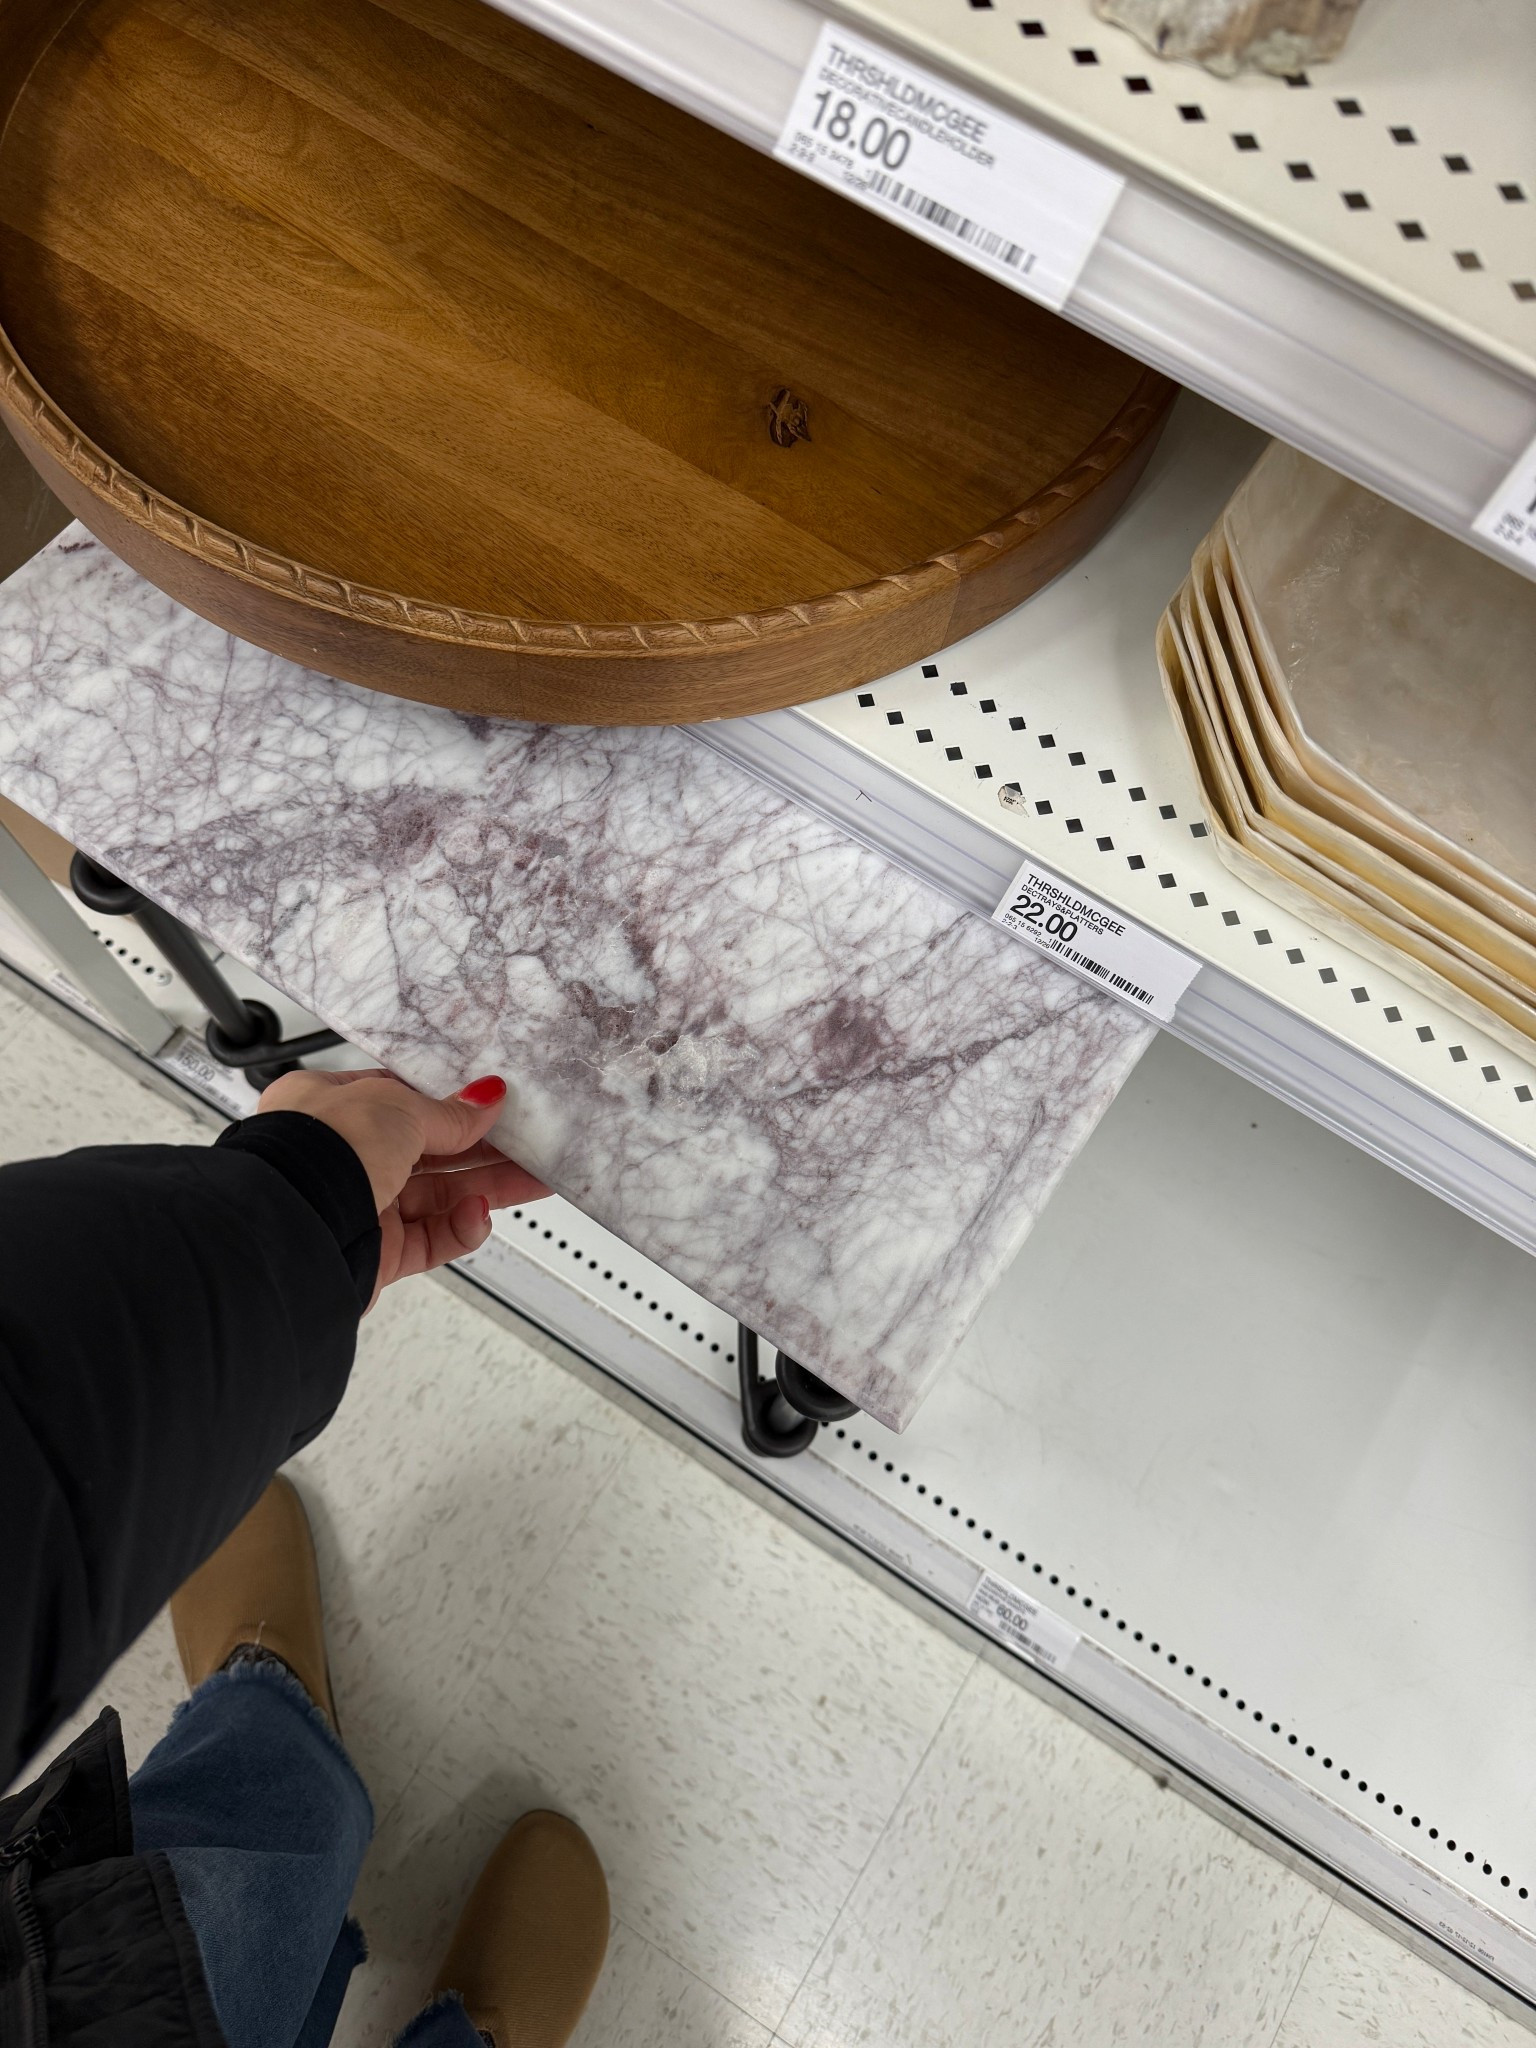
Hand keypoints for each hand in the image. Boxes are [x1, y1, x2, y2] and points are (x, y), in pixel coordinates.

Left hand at [255, 1068, 549, 1300]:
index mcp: (330, 1107)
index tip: (494, 1105)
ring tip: (532, 1179)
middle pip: (429, 1151)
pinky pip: (432, 1239)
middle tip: (530, 1144)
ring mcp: (360, 1206)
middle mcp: (342, 1157)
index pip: (403, 1099)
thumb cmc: (319, 1153)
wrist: (294, 1229)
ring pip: (438, 1196)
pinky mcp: (377, 1254)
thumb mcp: (396, 1109)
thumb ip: (449, 1112)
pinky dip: (460, 1228)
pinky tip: (477, 1215)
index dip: (451, 1103)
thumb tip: (486, 1100)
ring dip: (486, 1188)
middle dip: (483, 1149)